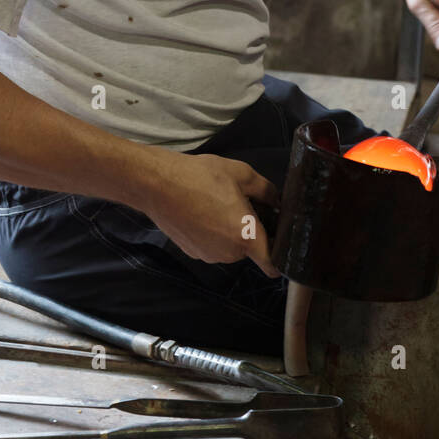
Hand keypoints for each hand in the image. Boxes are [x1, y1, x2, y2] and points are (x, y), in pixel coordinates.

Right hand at [139, 150, 280, 277]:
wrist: (157, 185)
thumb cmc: (200, 177)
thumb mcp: (242, 174)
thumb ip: (268, 191)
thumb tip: (278, 202)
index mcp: (245, 236)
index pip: (272, 264)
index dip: (280, 257)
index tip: (279, 242)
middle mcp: (228, 253)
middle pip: (250, 249)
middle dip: (250, 231)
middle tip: (242, 204)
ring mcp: (208, 255)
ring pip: (230, 247)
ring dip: (230, 232)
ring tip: (217, 204)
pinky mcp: (192, 252)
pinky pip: (212, 246)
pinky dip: (212, 234)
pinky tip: (203, 211)